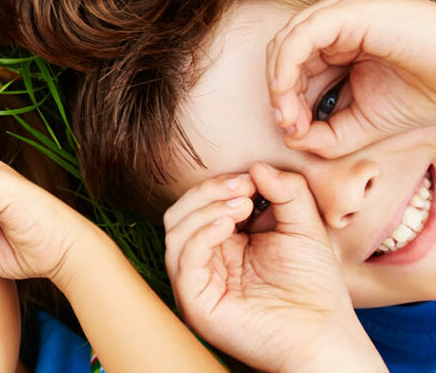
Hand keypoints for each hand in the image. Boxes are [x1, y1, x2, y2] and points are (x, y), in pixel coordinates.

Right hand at [164, 165, 384, 372]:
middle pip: (180, 212)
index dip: (220, 184)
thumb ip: (287, 192)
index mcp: (222, 245)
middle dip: (208, 192)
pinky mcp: (195, 301)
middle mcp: (203, 262)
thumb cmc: (314, 287)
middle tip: (243, 187)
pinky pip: (183, 259)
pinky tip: (227, 225)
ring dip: (205, 209)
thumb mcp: (303, 226)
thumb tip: (258, 165)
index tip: (251, 177)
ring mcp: (197, 282)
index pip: (201, 204)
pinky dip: (201, 234)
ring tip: (241, 205)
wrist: (324, 334)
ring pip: (175, 231)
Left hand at [266, 0, 435, 156]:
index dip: (285, 100)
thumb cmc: (424, 91)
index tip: (294, 134)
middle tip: (290, 128)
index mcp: (339, 38)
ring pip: (286, 43)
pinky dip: (286, 65)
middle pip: (283, 54)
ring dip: (281, 86)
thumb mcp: (365, 123)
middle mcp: (336, 19)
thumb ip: (327, 135)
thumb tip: (290, 140)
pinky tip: (285, 91)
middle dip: (280, 95)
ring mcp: (341, 10)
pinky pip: (300, 35)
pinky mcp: (348, 11)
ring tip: (291, 119)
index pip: (292, 65)